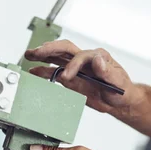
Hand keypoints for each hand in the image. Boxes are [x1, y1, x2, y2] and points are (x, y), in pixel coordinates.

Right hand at [24, 40, 140, 114]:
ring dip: (42, 55)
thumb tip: (98, 59)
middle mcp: (85, 59)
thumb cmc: (121, 90)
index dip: (72, 65)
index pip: (81, 56)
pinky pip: (55, 71)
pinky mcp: (71, 78)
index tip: (66, 77)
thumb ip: (107, 71)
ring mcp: (76, 68)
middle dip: (50, 49)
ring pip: (57, 57)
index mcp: (97, 57)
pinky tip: (34, 71)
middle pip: (64, 48)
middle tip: (37, 52)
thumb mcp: (118, 81)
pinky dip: (44, 70)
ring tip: (29, 55)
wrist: (120, 101)